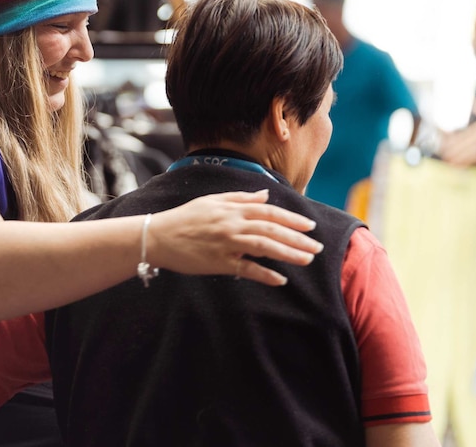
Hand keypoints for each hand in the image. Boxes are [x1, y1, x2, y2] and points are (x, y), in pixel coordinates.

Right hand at [147, 189, 322, 285]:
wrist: (158, 236)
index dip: (292, 218)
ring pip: (265, 247)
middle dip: (298, 238)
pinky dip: (264, 275)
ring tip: (307, 260)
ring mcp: (227, 244)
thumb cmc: (185, 217)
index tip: (310, 225)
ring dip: (288, 253)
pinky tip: (280, 280)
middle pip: (272, 230)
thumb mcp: (212, 201)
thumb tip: (265, 195)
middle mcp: (233, 224)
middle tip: (317, 247)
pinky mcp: (219, 262)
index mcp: (232, 209)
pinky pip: (246, 269)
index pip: (269, 212)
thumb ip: (240, 198)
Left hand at [439, 97, 475, 166]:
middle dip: (455, 150)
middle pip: (468, 146)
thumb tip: (473, 102)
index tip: (445, 140)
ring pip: (473, 154)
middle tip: (442, 152)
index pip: (468, 134)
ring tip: (448, 161)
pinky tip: (460, 165)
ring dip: (460, 158)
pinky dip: (469, 163)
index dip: (456, 138)